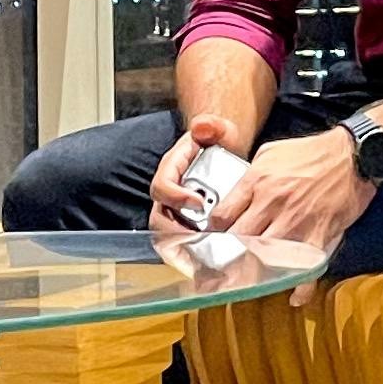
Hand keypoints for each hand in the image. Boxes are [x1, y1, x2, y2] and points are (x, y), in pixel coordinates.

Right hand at [146, 110, 240, 246]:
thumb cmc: (218, 141)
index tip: (199, 203)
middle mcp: (168, 193)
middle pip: (158, 220)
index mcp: (170, 170)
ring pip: (166, 237)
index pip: (161, 187)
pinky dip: (191, 254)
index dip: (176, 198)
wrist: (223, 151)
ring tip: (206, 253)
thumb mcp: (218, 128)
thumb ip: (211, 126)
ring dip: (183, 248)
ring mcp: (175, 210)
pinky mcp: (186, 224)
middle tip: (202, 240)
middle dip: (177, 233)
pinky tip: (210, 258)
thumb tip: (202, 127)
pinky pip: (180, 245)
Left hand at [201, 124, 369, 307]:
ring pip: (263, 257)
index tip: (214, 241)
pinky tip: (294, 295)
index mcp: (257, 181)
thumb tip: (233, 194)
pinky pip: (304, 268)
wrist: (353, 154)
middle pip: (237, 240)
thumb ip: (249, 175)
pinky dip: (299, 286)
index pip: (222, 216)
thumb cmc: (313, 152)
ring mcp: (295, 221)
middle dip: (226, 256)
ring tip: (248, 282)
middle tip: (221, 269)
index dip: (213, 233)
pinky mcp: (318, 235)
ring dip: (254, 272)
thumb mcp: (270, 153)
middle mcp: (272, 202)